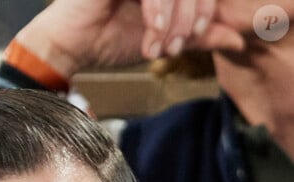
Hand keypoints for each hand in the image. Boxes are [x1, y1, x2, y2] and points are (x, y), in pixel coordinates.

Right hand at [15, 0, 244, 77]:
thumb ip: (199, 36)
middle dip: (192, 16)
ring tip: (161, 46)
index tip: (197, 36)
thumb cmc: (108, 40)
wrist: (69, 47)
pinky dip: (158, 13)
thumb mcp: (163, 40)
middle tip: (177, 46)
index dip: (207, 9)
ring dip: (175, 20)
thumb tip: (237, 38)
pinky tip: (152, 35)